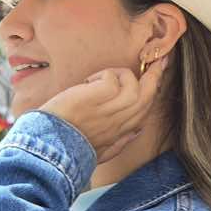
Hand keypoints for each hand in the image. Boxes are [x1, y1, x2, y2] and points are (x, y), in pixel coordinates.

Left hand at [40, 56, 167, 163]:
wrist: (52, 143)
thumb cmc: (70, 146)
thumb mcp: (101, 151)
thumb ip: (120, 143)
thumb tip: (136, 132)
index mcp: (122, 131)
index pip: (146, 109)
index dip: (152, 92)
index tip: (155, 79)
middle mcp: (122, 119)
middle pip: (148, 95)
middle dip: (155, 75)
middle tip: (158, 59)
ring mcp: (113, 108)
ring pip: (136, 84)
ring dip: (120, 75)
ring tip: (99, 79)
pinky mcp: (102, 95)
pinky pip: (113, 77)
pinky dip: (101, 75)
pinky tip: (86, 84)